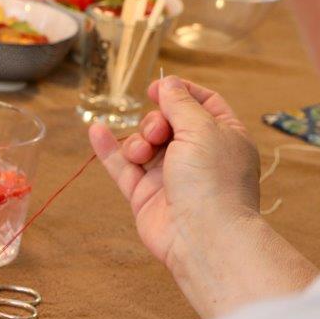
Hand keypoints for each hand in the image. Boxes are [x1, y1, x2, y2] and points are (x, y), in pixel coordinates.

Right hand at [90, 76, 286, 317]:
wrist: (202, 235)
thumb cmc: (213, 181)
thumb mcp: (201, 128)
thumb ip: (180, 103)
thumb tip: (168, 83)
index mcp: (223, 137)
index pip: (204, 103)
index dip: (181, 92)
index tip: (159, 88)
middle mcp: (197, 155)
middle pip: (168, 122)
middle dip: (156, 120)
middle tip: (158, 132)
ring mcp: (169, 176)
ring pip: (144, 143)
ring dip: (138, 140)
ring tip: (144, 152)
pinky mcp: (145, 194)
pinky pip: (122, 167)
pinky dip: (109, 149)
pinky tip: (96, 130)